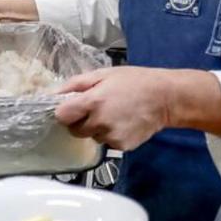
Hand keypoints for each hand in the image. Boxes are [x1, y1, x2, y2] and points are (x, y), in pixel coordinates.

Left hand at [54, 67, 174, 150]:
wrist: (166, 98)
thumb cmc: (136, 82)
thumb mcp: (105, 74)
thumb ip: (77, 83)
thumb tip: (55, 93)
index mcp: (92, 102)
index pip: (61, 116)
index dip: (65, 111)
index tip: (73, 107)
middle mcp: (100, 122)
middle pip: (74, 130)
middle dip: (81, 120)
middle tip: (97, 108)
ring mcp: (111, 136)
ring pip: (92, 137)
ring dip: (97, 128)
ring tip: (115, 113)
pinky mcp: (121, 146)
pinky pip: (107, 143)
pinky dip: (111, 134)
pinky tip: (123, 122)